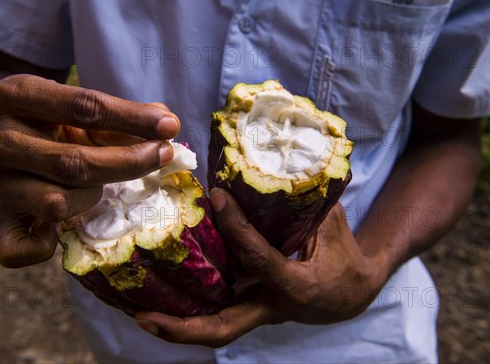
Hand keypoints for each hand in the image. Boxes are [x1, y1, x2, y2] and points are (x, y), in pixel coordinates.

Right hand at [0, 74, 179, 267]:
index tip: (170, 125)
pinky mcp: (1, 218)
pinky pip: (17, 248)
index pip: (82, 107)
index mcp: (16, 95)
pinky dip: (44, 248)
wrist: (21, 137)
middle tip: (164, 155)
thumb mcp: (88, 108)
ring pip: (56, 204)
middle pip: (72, 162)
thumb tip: (165, 122)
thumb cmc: (65, 121)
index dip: (132, 118)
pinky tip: (64, 232)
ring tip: (100, 189)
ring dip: (92, 199)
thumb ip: (124, 116)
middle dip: (128, 162)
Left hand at [134, 188, 389, 346]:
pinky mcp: (250, 309)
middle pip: (222, 328)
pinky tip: (159, 298)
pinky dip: (188, 311)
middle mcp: (272, 307)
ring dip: (176, 326)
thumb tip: (281, 160)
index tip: (217, 195)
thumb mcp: (332, 226)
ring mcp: (258, 312)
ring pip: (214, 329)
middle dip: (181, 327)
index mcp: (297, 286)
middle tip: (143, 317)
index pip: (259, 258)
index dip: (237, 227)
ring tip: (137, 311)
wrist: (351, 295)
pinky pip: (216, 315)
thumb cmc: (344, 258)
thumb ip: (307, 200)